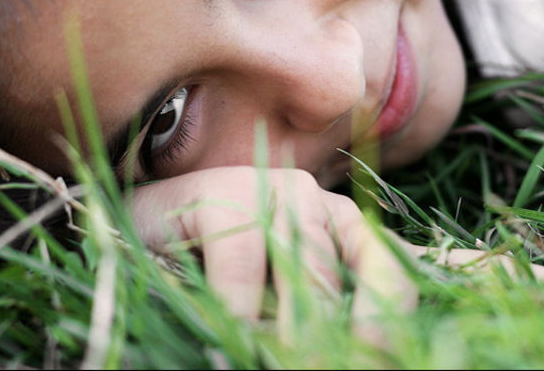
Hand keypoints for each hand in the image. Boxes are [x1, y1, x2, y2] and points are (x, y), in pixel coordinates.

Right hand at [130, 166, 416, 343]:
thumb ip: (335, 301)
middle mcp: (320, 202)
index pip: (399, 270)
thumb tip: (399, 329)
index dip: (393, 322)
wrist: (144, 232)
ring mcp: (275, 190)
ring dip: (300, 331)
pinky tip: (233, 337)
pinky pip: (243, 258)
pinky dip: (239, 306)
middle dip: (347, 337)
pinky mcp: (225, 190)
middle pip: (363, 273)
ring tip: (287, 364)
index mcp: (346, 226)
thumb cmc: (221, 270)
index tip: (386, 363)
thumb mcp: (286, 294)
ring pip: (307, 268)